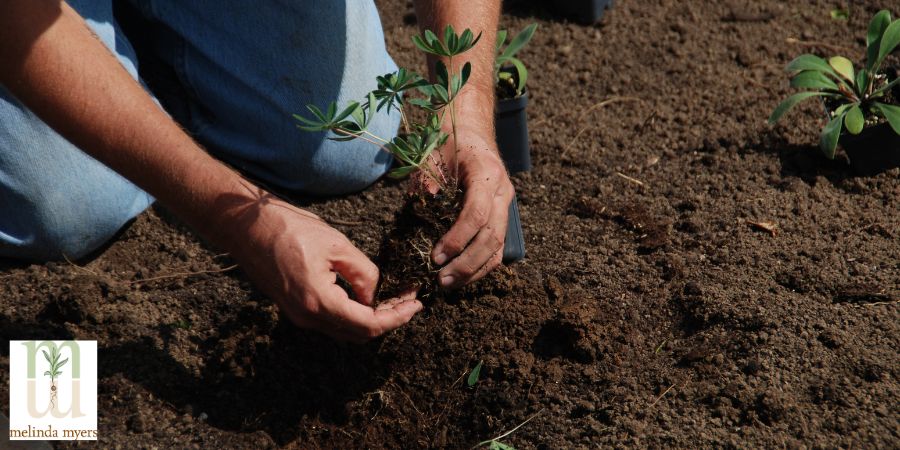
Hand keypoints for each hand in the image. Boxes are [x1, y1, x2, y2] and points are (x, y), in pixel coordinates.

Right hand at [216, 187, 422, 342]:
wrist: (245, 227)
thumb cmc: (288, 229)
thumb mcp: (337, 245)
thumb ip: (363, 272)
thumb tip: (376, 294)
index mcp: (319, 301)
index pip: (368, 324)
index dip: (397, 317)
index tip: (416, 303)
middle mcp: (307, 317)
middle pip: (358, 334)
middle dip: (388, 319)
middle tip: (408, 299)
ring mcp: (299, 316)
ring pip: (345, 330)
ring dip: (371, 318)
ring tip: (393, 296)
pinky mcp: (295, 308)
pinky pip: (331, 320)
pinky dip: (353, 313)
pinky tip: (367, 295)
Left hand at [425, 128, 513, 287]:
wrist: (470, 131)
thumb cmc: (448, 143)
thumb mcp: (432, 154)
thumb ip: (426, 180)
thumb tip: (423, 205)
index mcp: (486, 171)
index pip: (477, 212)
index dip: (457, 238)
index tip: (436, 256)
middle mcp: (501, 190)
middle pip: (491, 236)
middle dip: (466, 263)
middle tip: (441, 280)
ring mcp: (505, 205)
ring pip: (498, 247)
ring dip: (473, 270)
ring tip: (447, 284)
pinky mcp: (501, 217)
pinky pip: (497, 248)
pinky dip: (480, 266)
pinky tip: (460, 277)